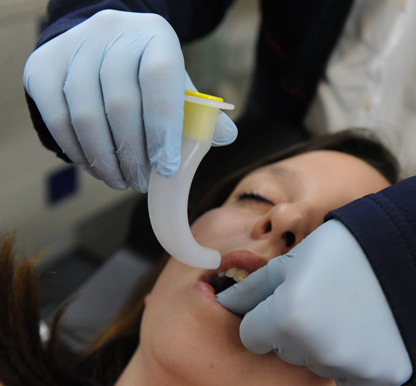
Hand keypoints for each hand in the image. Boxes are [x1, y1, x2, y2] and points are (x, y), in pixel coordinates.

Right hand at [23, 10, 236, 192]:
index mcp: (155, 35)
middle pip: (121, 104)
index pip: (159, 78)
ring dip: (105, 160)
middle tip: (142, 183)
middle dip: (134, 155)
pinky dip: (78, 151)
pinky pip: (56, 119)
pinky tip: (96, 167)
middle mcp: (111, 33)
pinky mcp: (42, 67)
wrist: (100, 47)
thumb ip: (200, 113)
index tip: (166, 167)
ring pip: (85, 116)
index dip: (163, 127)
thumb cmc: (148, 74)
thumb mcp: (178, 85)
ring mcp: (72, 47)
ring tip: (121, 181)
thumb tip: (227, 135)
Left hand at [216, 219, 412, 385]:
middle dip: (295, 330)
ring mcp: (350, 365)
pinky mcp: (381, 376)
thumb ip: (254, 288)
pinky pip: (351, 374)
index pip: (252, 336)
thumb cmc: (347, 248)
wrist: (413, 252)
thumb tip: (226, 303)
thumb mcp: (293, 261)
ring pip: (317, 361)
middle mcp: (316, 349)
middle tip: (323, 300)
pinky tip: (367, 329)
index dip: (265, 316)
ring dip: (324, 343)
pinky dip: (354, 357)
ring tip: (348, 311)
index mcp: (288, 319)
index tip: (285, 302)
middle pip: (285, 350)